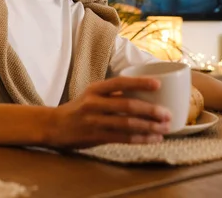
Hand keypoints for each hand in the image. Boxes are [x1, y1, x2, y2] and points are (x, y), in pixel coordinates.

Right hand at [46, 77, 171, 148]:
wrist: (54, 125)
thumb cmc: (79, 109)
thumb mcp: (92, 95)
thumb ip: (113, 94)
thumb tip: (144, 94)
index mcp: (96, 88)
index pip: (121, 82)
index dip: (140, 83)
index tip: (159, 85)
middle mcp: (94, 102)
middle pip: (127, 105)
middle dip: (151, 110)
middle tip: (167, 114)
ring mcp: (94, 120)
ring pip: (127, 123)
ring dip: (149, 127)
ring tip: (165, 129)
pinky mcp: (94, 136)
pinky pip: (121, 138)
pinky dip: (139, 139)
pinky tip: (152, 139)